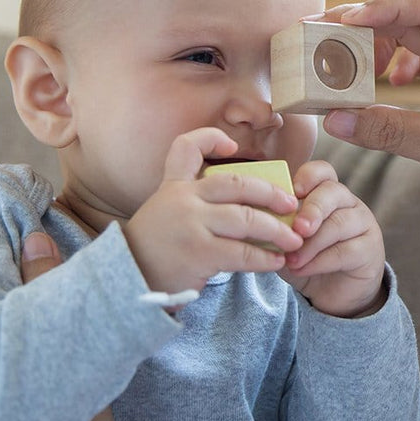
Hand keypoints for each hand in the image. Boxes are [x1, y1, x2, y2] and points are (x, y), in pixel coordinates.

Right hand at [122, 128, 303, 296]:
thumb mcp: (164, 213)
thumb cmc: (155, 250)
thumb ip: (194, 201)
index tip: (233, 145)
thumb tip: (248, 206)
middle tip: (291, 205)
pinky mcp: (198, 253)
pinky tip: (276, 262)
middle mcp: (182, 199)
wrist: (127, 282)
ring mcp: (191, 224)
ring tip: (293, 241)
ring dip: (276, 230)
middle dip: (270, 193)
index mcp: (173, 186)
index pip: (186, 147)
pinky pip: (242, 252)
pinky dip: (264, 258)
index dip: (211, 138)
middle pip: (237, 184)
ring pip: (246, 219)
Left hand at [282, 160, 386, 317]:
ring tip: (291, 260)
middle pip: (333, 192)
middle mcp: (348, 203)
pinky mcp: (369, 250)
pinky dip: (320, 261)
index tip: (291, 192)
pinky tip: (302, 270)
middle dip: (312, 209)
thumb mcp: (287, 240)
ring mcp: (363, 224)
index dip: (308, 177)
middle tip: (296, 229)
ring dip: (312, 243)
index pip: (322, 171)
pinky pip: (346, 250)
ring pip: (339, 223)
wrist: (330, 293)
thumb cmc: (306, 259)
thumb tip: (256, 218)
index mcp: (327, 193)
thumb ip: (277, 227)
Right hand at [317, 0, 419, 239]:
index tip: (346, 22)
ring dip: (374, 47)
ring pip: (409, 42)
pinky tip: (379, 88)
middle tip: (322, 33)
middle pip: (413, 20)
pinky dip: (387, 72)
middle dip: (367, 23)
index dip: (387, 7)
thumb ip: (391, 131)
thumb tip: (334, 118)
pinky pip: (411, 69)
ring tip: (346, 64)